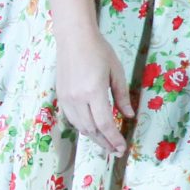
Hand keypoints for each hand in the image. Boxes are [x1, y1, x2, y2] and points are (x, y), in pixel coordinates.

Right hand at [55, 31, 131, 156]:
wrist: (74, 38)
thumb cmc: (99, 51)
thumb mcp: (116, 71)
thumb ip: (122, 96)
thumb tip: (129, 116)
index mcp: (94, 91)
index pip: (105, 123)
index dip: (114, 138)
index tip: (122, 148)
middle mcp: (78, 98)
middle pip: (92, 129)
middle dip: (105, 143)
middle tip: (117, 151)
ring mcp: (67, 98)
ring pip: (80, 127)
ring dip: (94, 138)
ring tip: (107, 144)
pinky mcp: (61, 96)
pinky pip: (72, 119)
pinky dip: (83, 127)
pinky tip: (93, 130)